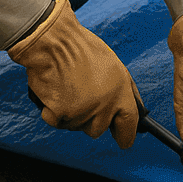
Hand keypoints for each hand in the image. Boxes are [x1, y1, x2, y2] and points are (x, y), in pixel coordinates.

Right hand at [8, 0, 140, 146]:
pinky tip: (54, 91)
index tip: (123, 140)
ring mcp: (81, 112)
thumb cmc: (80, 48)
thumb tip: (131, 108)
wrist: (53, 41)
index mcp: (120, 92)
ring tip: (67, 87)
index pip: (129, 124)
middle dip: (91, 119)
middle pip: (99, 129)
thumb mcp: (113, 65)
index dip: (126, 135)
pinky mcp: (59, 113)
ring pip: (76, 126)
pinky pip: (56, 121)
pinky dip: (51, 110)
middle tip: (82, 98)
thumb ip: (122, 90)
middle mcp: (103, 105)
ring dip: (71, 113)